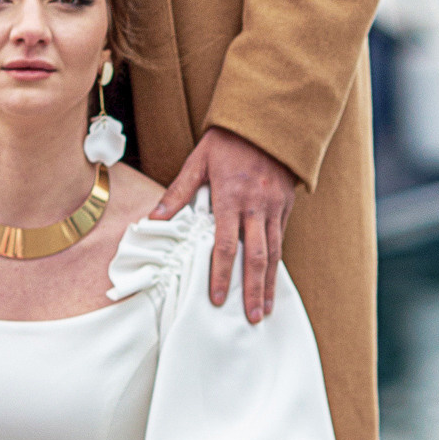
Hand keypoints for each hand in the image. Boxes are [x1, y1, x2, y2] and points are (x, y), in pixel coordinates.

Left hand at [150, 128, 297, 321]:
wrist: (269, 120)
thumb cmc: (228, 140)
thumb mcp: (199, 160)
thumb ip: (178, 192)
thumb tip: (154, 219)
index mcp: (230, 197)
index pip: (225, 244)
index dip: (220, 274)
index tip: (217, 299)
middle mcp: (255, 206)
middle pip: (256, 257)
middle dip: (252, 290)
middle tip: (250, 318)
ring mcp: (273, 207)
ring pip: (274, 253)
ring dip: (269, 284)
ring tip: (265, 310)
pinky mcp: (285, 206)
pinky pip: (281, 239)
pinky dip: (278, 263)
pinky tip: (273, 282)